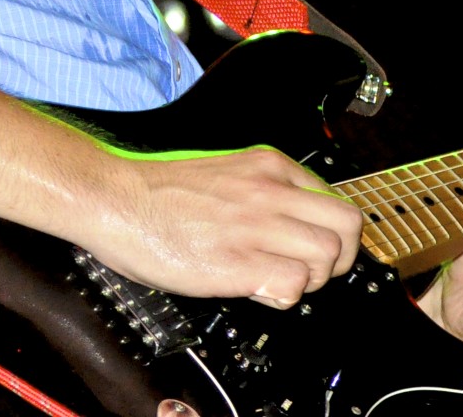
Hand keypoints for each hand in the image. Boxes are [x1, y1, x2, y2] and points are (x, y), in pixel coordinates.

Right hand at [77, 145, 365, 307]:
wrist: (114, 199)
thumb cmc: (158, 192)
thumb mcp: (226, 172)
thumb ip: (264, 192)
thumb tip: (292, 225)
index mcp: (268, 166)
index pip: (337, 200)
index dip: (332, 234)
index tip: (315, 249)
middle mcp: (269, 191)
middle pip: (347, 227)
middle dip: (339, 258)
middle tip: (312, 272)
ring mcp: (254, 226)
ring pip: (328, 257)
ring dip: (312, 280)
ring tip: (280, 282)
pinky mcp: (236, 262)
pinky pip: (293, 285)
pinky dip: (285, 296)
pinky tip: (259, 291)